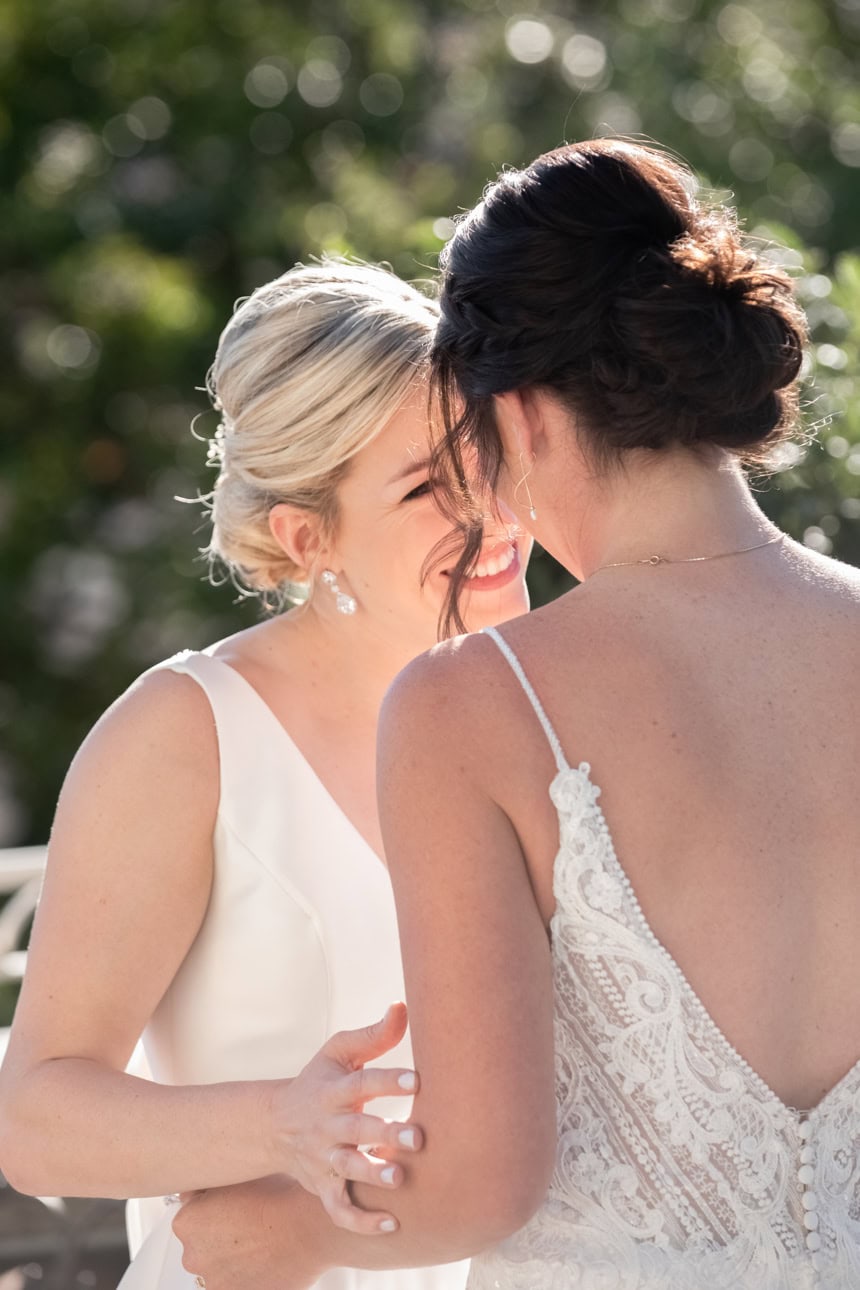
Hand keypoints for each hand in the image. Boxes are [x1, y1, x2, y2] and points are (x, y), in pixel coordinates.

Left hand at [175, 1176, 322, 1289]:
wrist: (306, 1227)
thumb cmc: (277, 1197)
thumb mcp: (236, 1173)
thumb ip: (208, 1185)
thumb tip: (199, 1190)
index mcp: (186, 1223)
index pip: (190, 1211)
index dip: (214, 1203)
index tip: (234, 1200)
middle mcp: (193, 1256)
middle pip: (202, 1242)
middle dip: (221, 1233)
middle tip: (251, 1218)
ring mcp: (214, 1282)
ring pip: (221, 1265)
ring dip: (235, 1255)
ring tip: (264, 1238)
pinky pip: (239, 1282)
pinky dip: (250, 1272)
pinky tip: (268, 1255)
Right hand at [269, 1002, 421, 1230]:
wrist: (274, 1125)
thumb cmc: (320, 1081)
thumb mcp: (338, 1053)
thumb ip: (373, 1035)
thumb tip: (403, 1006)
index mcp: (334, 1089)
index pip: (362, 1082)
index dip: (388, 1080)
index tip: (417, 1079)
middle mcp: (327, 1125)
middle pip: (355, 1128)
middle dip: (384, 1133)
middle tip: (418, 1138)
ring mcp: (323, 1159)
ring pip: (346, 1169)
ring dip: (371, 1174)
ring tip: (399, 1178)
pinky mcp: (323, 1187)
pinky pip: (338, 1210)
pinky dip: (360, 1221)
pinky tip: (391, 1224)